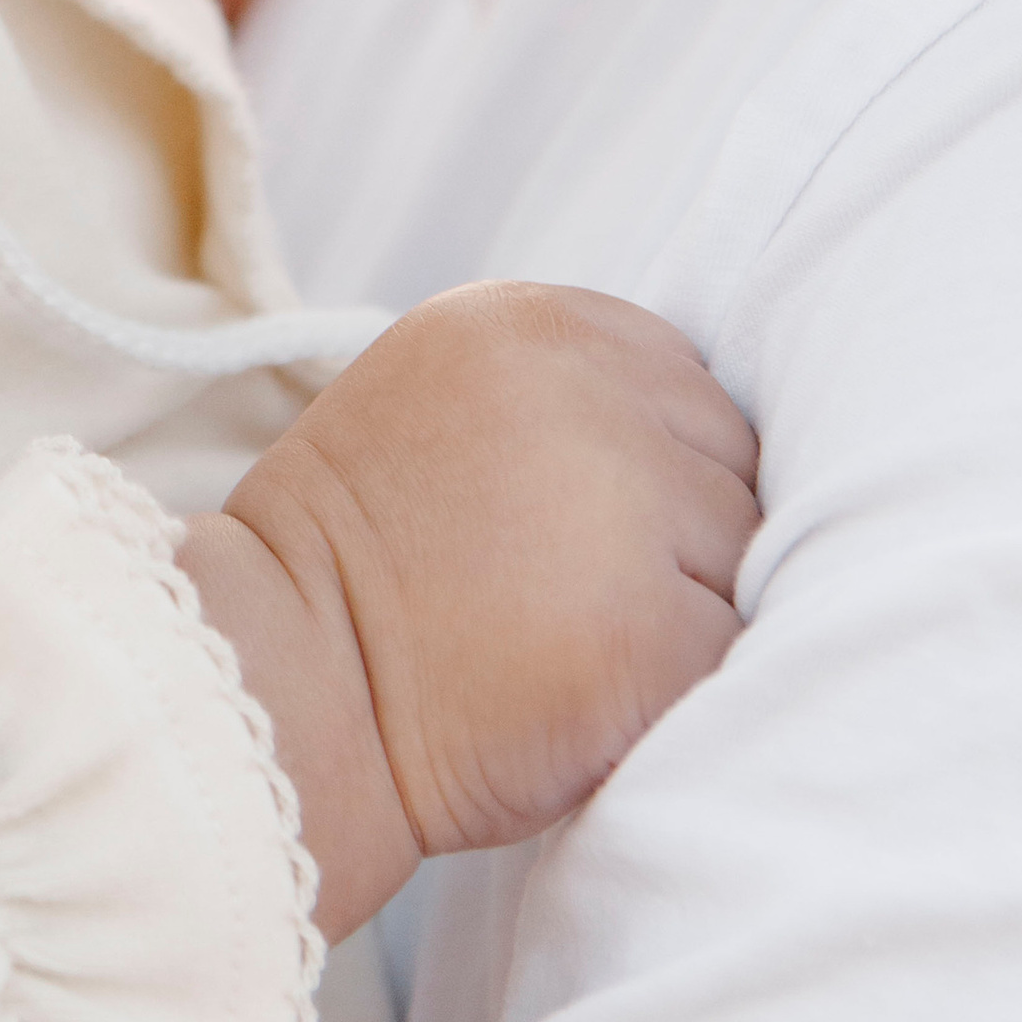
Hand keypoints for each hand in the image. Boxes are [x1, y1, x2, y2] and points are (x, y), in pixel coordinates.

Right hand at [179, 284, 759, 938]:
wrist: (278, 685)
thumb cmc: (352, 569)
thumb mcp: (441, 405)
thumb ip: (561, 394)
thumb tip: (700, 447)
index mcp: (530, 323)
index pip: (687, 389)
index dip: (650, 475)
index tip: (570, 535)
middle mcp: (584, 389)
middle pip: (730, 468)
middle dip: (679, 542)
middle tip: (561, 599)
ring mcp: (622, 506)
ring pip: (743, 563)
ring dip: (686, 616)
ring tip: (567, 645)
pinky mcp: (648, 629)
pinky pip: (733, 659)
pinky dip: (680, 693)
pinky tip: (589, 698)